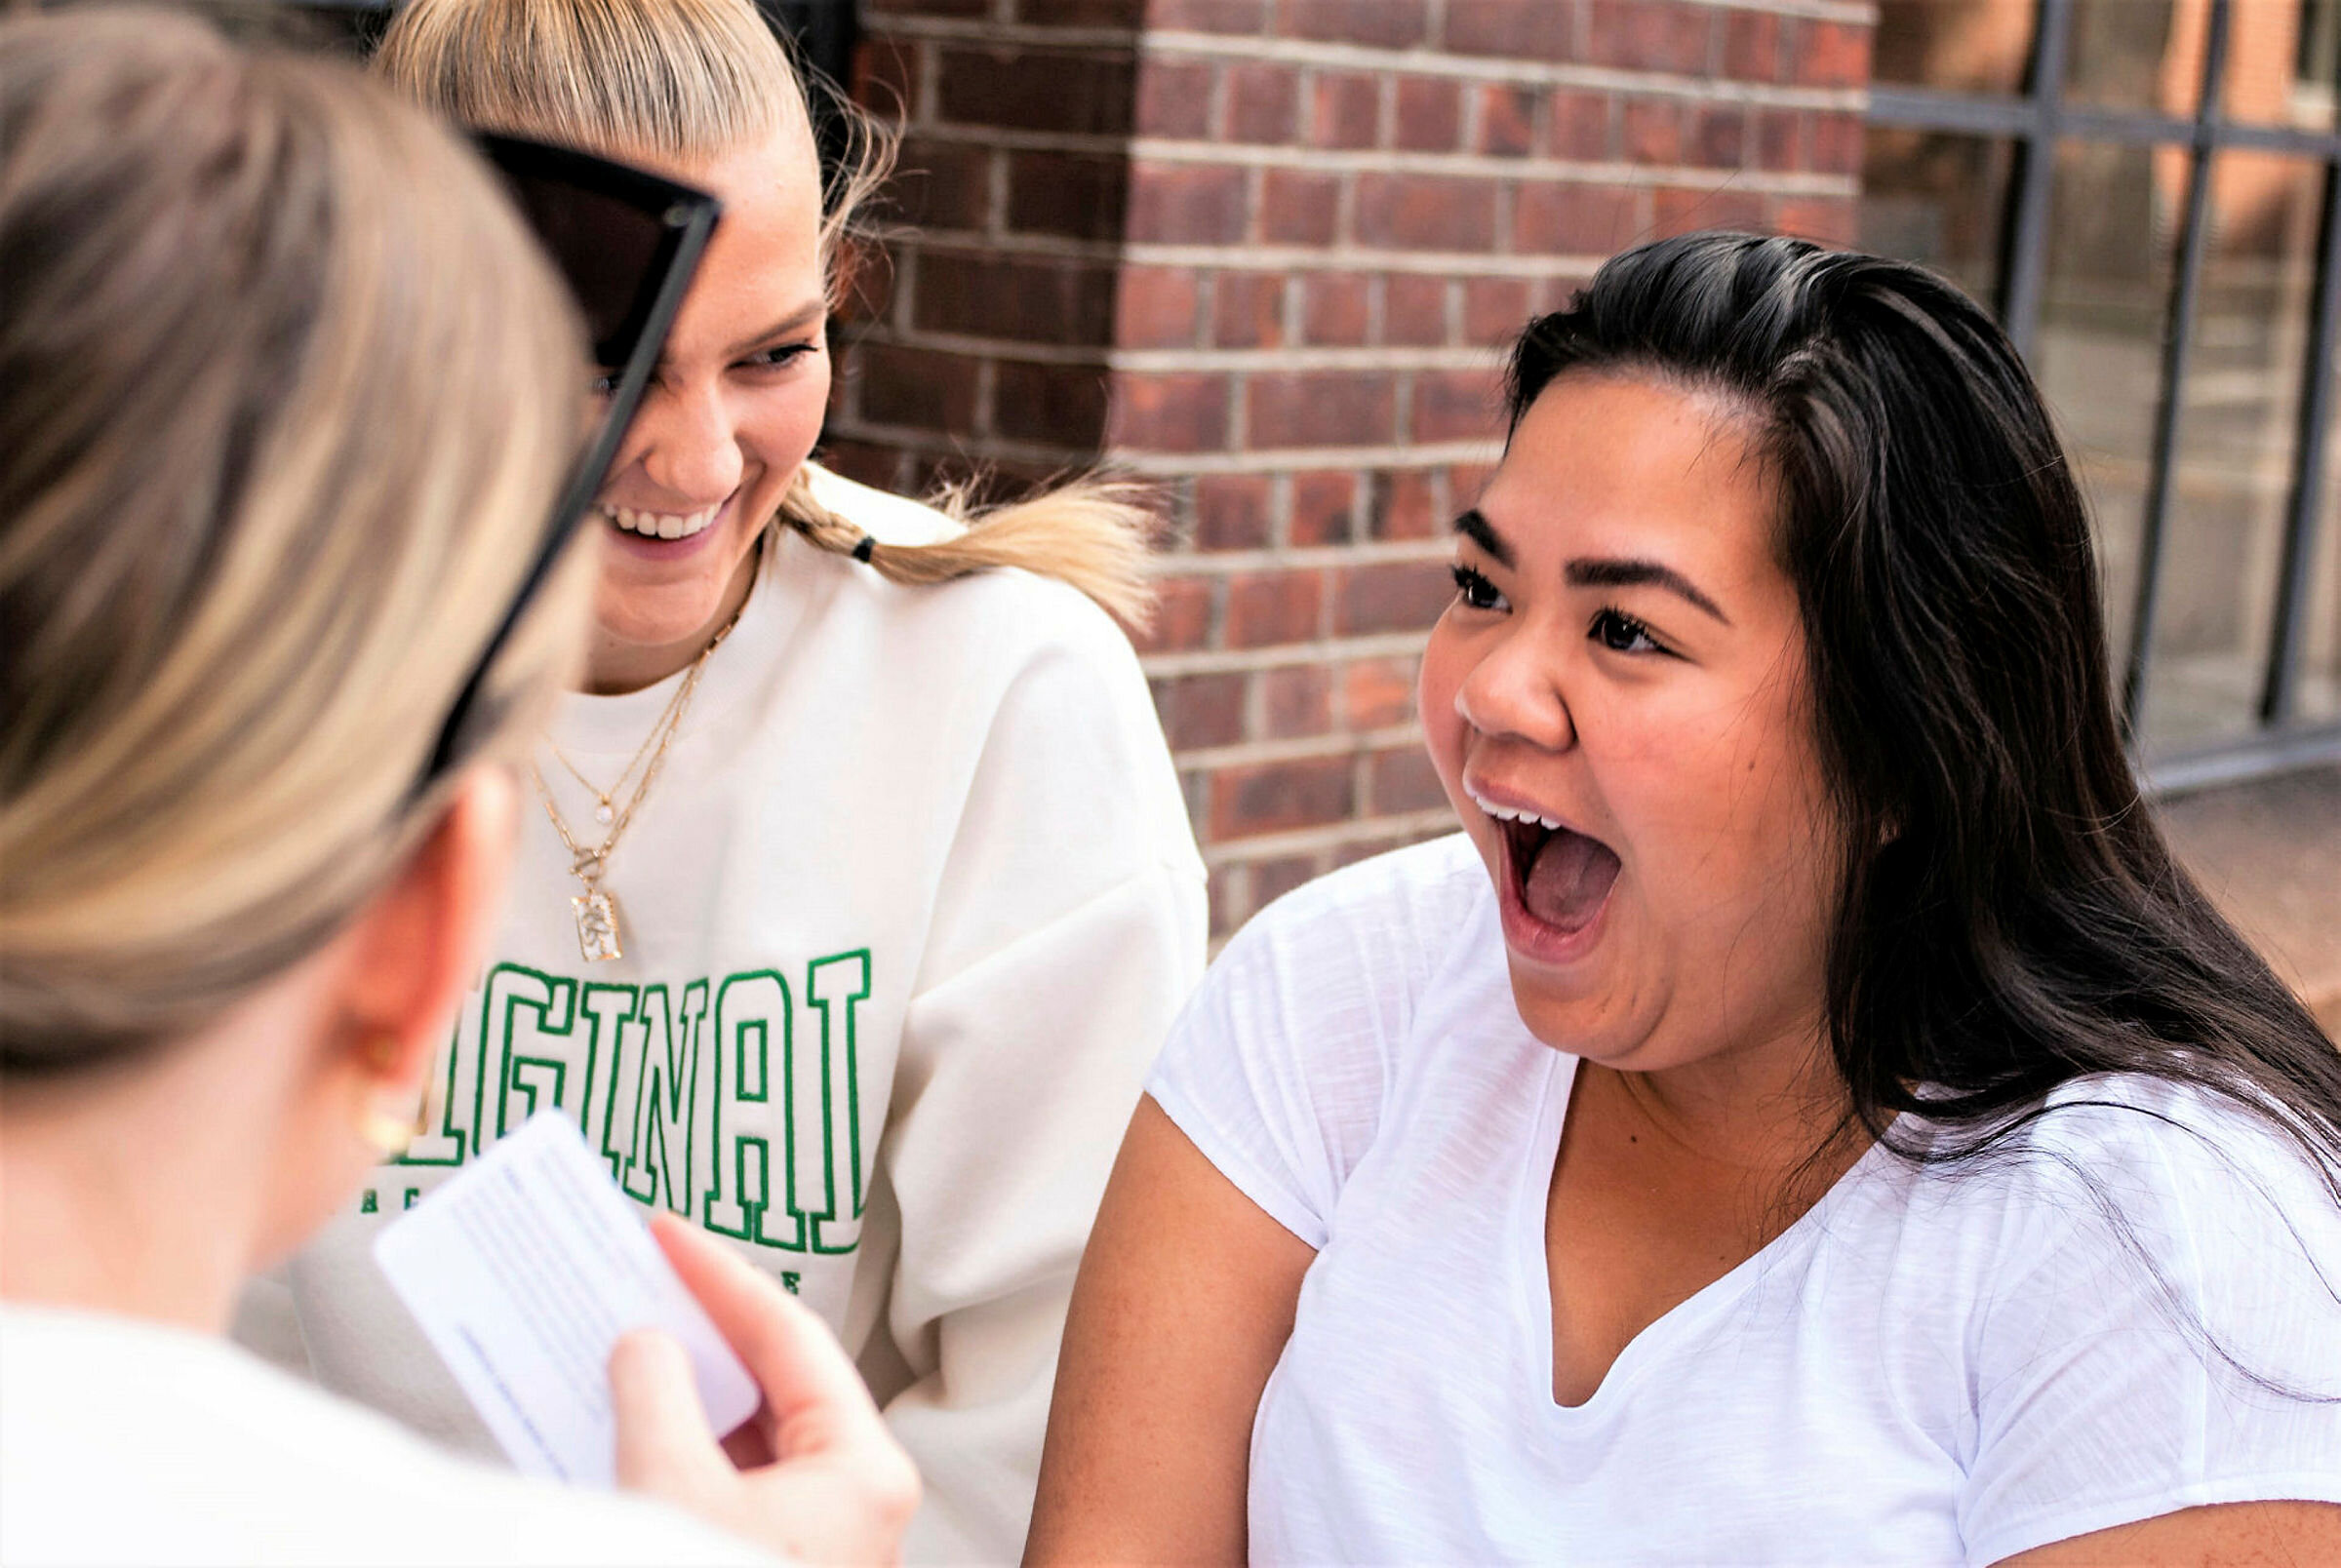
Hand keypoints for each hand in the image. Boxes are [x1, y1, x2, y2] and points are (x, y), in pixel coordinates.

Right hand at [609, 1214, 919, 1564]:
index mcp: (864, 1470)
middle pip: (778, 1385)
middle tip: (646, 1284)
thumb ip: (656, 1394)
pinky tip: (634, 1435)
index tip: (668, 1233)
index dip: (721, 1274)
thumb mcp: (668, 1489)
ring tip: (625, 1352)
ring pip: (756, 1441)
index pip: (791, 1335)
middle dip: (706, 1334)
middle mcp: (860, 1500)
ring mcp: (826, 1539)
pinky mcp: (784, 1561)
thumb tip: (647, 1344)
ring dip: (692, 1400)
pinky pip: (739, 1489)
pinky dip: (690, 1457)